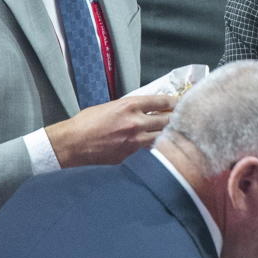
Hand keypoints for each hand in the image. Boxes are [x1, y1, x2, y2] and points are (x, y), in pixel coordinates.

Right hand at [44, 94, 175, 167]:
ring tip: (176, 134)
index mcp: (129, 105)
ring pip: (162, 138)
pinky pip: (149, 151)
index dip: (176, 102)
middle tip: (185, 119)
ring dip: (169, 135)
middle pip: (168, 120)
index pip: (163, 101)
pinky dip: (155, 148)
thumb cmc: (86, 123)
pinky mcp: (130, 156)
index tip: (182, 103)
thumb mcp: (110, 106)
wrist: (72, 144)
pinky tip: (159, 148)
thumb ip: (130, 107)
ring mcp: (134, 141)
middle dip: (177, 119)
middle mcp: (135, 122)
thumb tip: (147, 109)